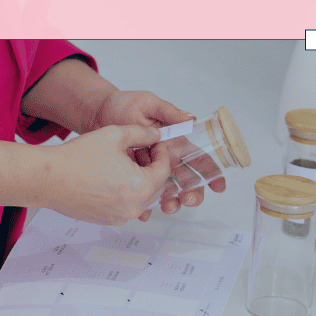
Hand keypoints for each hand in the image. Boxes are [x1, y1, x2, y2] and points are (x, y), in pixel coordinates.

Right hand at [38, 125, 172, 225]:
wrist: (50, 178)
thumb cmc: (77, 159)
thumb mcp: (115, 135)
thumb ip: (141, 134)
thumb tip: (154, 136)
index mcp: (140, 186)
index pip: (164, 170)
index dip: (162, 153)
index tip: (156, 145)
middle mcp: (133, 207)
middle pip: (156, 186)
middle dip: (152, 167)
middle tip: (141, 152)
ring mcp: (120, 217)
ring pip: (142, 198)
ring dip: (140, 180)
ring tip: (124, 163)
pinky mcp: (107, 220)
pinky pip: (126, 206)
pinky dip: (126, 193)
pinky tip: (112, 177)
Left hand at [88, 89, 225, 216]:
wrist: (97, 113)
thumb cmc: (124, 105)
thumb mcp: (148, 103)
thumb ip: (167, 112)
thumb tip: (190, 119)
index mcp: (173, 141)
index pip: (197, 158)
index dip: (210, 172)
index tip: (218, 185)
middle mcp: (164, 157)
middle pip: (186, 180)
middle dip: (192, 193)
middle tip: (187, 199)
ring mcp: (149, 169)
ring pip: (167, 191)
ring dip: (172, 202)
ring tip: (168, 206)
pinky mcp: (132, 176)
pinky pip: (141, 195)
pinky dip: (145, 206)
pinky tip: (145, 212)